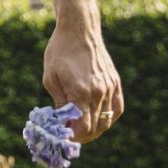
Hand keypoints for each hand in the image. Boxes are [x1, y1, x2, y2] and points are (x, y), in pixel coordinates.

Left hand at [43, 24, 123, 142]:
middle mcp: (99, 92)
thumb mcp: (50, 78)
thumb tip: (63, 121)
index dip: (74, 136)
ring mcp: (110, 88)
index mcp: (81, 92)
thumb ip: (59, 102)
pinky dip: (109, 118)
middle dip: (83, 136)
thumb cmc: (59, 52)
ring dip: (96, 129)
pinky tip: (99, 119)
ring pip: (107, 120)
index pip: (83, 127)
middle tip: (71, 136)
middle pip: (95, 127)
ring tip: (83, 130)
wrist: (79, 30)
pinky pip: (117, 108)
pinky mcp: (115, 83)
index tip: (65, 137)